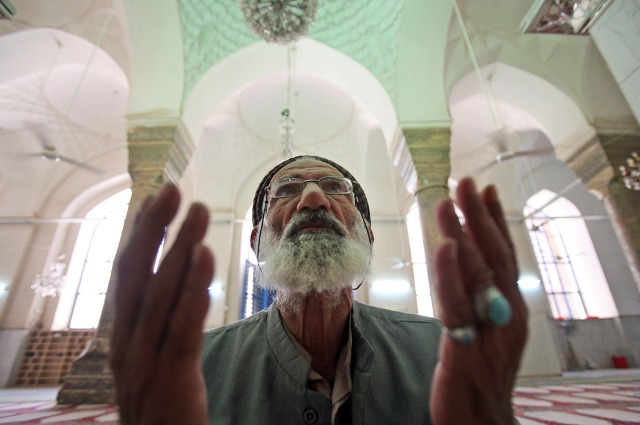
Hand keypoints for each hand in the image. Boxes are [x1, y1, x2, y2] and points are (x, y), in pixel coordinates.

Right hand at [110, 184, 213, 424]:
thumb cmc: (158, 408)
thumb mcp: (148, 363)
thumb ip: (153, 328)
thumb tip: (169, 289)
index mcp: (124, 337)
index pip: (127, 275)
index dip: (139, 235)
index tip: (154, 200)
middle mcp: (127, 344)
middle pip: (137, 275)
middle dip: (154, 228)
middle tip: (172, 188)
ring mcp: (144, 362)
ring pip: (160, 295)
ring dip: (179, 247)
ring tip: (198, 211)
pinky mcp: (170, 379)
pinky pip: (181, 328)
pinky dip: (191, 290)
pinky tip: (203, 257)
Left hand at [430, 178, 527, 424]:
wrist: (482, 420)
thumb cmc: (480, 372)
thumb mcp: (486, 328)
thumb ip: (479, 296)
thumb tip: (467, 264)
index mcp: (512, 307)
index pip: (505, 255)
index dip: (496, 222)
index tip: (487, 190)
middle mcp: (508, 313)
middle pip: (494, 256)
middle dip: (479, 217)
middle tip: (465, 181)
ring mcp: (491, 330)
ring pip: (478, 275)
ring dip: (462, 235)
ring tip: (448, 202)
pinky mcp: (467, 347)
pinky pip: (459, 306)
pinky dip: (452, 274)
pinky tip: (445, 249)